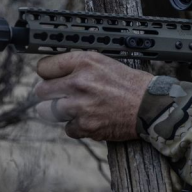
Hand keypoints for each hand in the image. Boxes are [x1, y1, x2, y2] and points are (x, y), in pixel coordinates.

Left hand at [33, 52, 153, 140]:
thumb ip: (79, 66)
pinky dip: (76, 126)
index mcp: (84, 62)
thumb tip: (56, 72)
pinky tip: (89, 119)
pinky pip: (67, 128)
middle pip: (41, 91)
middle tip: (58, 96)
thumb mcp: (104, 62)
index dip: (47, 73)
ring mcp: (80, 106)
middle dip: (48, 94)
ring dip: (57, 111)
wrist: (150, 106)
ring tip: (73, 109)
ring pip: (47, 111)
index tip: (50, 78)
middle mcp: (79, 83)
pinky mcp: (86, 126)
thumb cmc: (131, 84)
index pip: (44, 67)